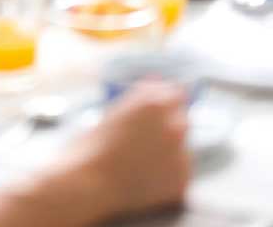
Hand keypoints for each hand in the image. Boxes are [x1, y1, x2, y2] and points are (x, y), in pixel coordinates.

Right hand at [64, 81, 190, 222]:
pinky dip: (168, 174)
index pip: (176, 93)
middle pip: (181, 119)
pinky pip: (180, 173)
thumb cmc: (94, 146)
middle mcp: (175, 126)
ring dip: (169, 151)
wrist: (90, 185)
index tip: (157, 110)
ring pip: (182, 148)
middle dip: (168, 125)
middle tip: (145, 138)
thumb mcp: (114, 112)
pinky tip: (146, 177)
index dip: (165, 100)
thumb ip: (140, 99)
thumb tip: (155, 88)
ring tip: (140, 161)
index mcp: (156, 103)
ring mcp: (182, 155)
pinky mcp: (182, 182)